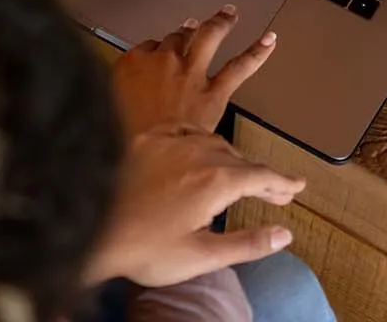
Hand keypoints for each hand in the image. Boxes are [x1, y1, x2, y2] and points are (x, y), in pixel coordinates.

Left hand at [85, 125, 306, 287]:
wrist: (89, 230)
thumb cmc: (143, 249)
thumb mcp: (202, 256)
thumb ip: (248, 244)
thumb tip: (284, 235)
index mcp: (214, 181)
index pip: (261, 176)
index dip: (283, 182)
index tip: (297, 185)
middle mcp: (195, 153)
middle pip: (240, 158)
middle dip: (260, 174)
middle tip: (275, 190)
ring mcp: (167, 142)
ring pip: (212, 141)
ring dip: (231, 157)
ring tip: (240, 173)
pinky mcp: (143, 140)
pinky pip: (181, 130)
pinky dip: (198, 139)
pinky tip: (199, 148)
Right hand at [113, 5, 275, 137]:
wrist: (153, 150)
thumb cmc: (129, 137)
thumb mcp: (111, 109)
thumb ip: (120, 96)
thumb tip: (126, 98)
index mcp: (133, 64)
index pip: (146, 47)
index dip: (155, 49)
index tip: (157, 50)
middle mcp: (164, 61)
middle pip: (177, 37)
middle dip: (186, 30)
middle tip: (192, 25)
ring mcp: (192, 72)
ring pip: (208, 36)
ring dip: (220, 23)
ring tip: (229, 15)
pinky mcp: (215, 89)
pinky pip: (240, 66)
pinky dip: (257, 52)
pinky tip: (268, 40)